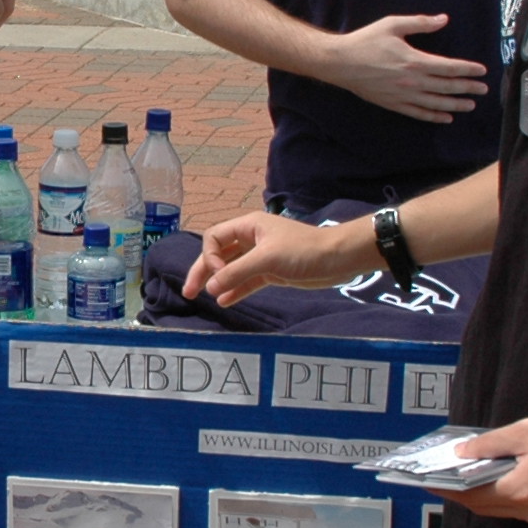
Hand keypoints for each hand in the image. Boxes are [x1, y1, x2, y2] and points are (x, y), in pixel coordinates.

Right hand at [182, 211, 368, 306]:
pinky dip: (235, 290)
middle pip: (219, 254)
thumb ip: (236, 272)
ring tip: (201, 298)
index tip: (218, 274)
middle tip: (189, 292)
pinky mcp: (272, 272)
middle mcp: (252, 239)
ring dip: (218, 282)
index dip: (209, 256)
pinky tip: (225, 302)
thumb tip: (210, 287)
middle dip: (204, 271)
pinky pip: (247, 281)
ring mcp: (262, 256)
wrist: (338, 259)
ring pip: (232, 269)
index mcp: (249, 226)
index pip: (214, 237)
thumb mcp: (267, 259)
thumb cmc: (303, 251)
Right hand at [322, 14, 490, 120]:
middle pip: (447, 87)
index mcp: (415, 61)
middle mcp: (412, 81)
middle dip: (468, 88)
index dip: (468, 69)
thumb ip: (420, 23)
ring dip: (455, 105)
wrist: (341, 62)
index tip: (481, 70)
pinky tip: (445, 118)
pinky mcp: (393, 104)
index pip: (449, 67)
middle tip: (483, 89)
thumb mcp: (393, 25)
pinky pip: (418, 113)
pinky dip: (434, 117)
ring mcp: (403, 95)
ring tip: (470, 105)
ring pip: (436, 103)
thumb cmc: (366, 41)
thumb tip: (443, 19)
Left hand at [443, 399, 527, 527]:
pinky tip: (505, 471)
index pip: (472, 497)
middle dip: (463, 491)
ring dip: (488, 491)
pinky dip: (511, 491)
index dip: (446, 488)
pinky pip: (527, 504)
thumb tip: (463, 453)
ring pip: (508, 507)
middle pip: (488, 506)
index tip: (426, 480)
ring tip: (470, 468)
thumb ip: (492, 444)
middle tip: (443, 474)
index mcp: (523, 492)